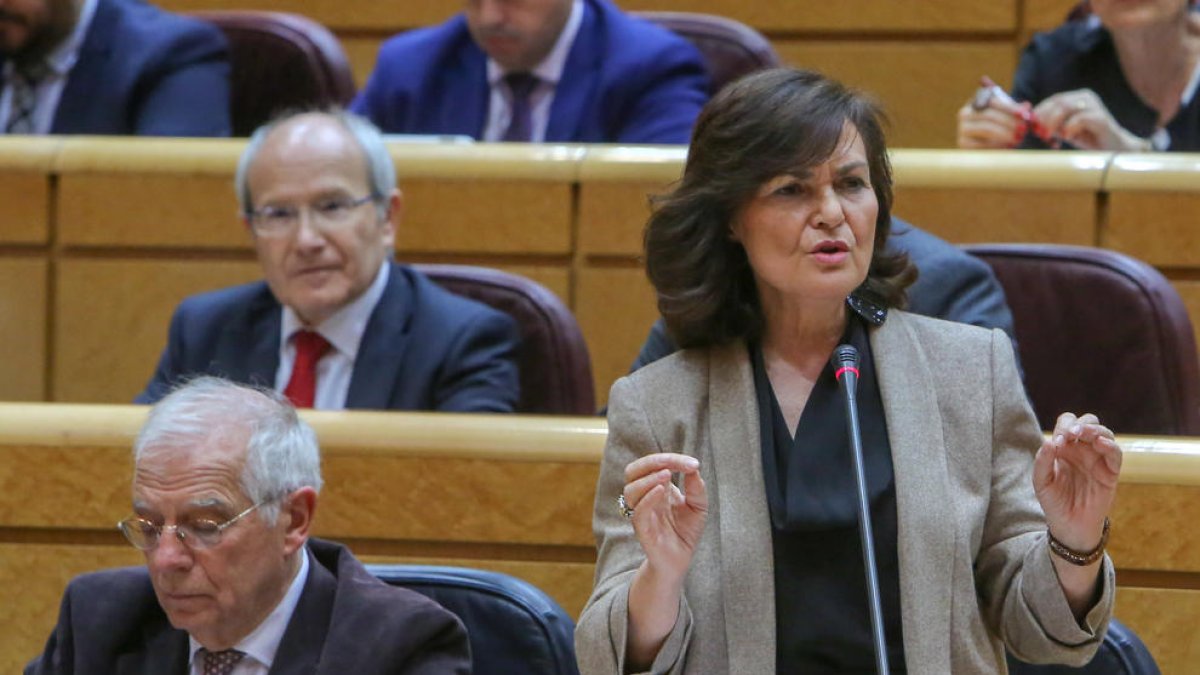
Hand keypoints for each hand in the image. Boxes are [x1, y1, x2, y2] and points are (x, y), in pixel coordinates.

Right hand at [622, 453, 706, 581]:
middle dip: (652, 462)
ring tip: (667, 475)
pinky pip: (638, 511)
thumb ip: (696, 488)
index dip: (672, 460)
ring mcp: (641, 513)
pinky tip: (662, 490)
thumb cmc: (685, 532)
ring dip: (648, 479)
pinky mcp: (642, 530)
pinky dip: (648, 497)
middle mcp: (645, 497)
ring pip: (630, 490)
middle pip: (633, 471)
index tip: (693, 464)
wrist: (680, 560)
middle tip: (672, 464)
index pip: (654, 465)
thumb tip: (693, 469)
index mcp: (656, 487)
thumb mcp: (698, 506)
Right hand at [956, 93, 1025, 148]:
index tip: (1024, 114)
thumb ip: (1017, 111)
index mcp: (976, 100)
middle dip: (1009, 122)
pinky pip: (982, 144)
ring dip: (1005, 134)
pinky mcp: (963, 143)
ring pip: (986, 129)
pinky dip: (997, 145)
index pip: (993, 101)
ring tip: (1018, 138)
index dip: (1009, 108)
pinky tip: (1008, 146)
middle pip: (989, 115)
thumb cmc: (1000, 125)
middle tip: (1024, 129)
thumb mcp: (1008, 116)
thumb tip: (1027, 107)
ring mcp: (962, 128)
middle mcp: (965, 113)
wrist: (987, 142)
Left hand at [1032, 89, 1149, 150]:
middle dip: (1044, 118)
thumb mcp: (1064, 130)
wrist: (1114, 148)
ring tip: (1048, 136)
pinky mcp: (1101, 118)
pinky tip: (1065, 138)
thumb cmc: (1088, 138)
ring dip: (1052, 122)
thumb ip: (1051, 125)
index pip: (1054, 99)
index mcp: (1078, 97)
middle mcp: (1086, 97)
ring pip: (1066, 107)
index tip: (1031, 126)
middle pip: (1058, 101)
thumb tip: (1031, 123)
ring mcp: (1095, 106)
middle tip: (1039, 133)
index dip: (1040, 111)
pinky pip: (1080, 118)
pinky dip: (1068, 128)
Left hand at [1033, 412, 1121, 551]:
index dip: (1063, 426)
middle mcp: (1082, 449)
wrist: (1069, 525)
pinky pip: (1115, 453)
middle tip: (1071, 434)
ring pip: (1104, 433)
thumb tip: (1049, 442)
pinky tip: (1100, 444)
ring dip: (1095, 430)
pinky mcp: (1111, 472)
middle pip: (1087, 422)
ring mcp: (1097, 459)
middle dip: (1080, 423)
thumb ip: (1042, 461)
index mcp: (1064, 447)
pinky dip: (1110, 445)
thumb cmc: (1054, 501)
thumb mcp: (1041, 481)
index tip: (1058, 441)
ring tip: (1084, 434)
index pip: (1067, 423)